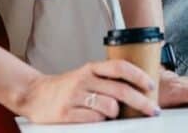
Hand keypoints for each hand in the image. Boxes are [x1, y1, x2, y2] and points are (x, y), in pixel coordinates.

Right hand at [17, 60, 157, 123]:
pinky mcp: (65, 113)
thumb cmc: (67, 86)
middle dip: (141, 102)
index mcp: (91, 68)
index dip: (138, 76)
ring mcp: (74, 96)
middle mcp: (84, 79)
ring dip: (116, 113)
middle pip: (120, 90)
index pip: (120, 67)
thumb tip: (138, 88)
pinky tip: (96, 118)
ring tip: (112, 113)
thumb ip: (107, 79)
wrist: (34, 94)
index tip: (151, 86)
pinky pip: (93, 119)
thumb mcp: (87, 75)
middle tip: (152, 110)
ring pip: (109, 106)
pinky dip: (100, 120)